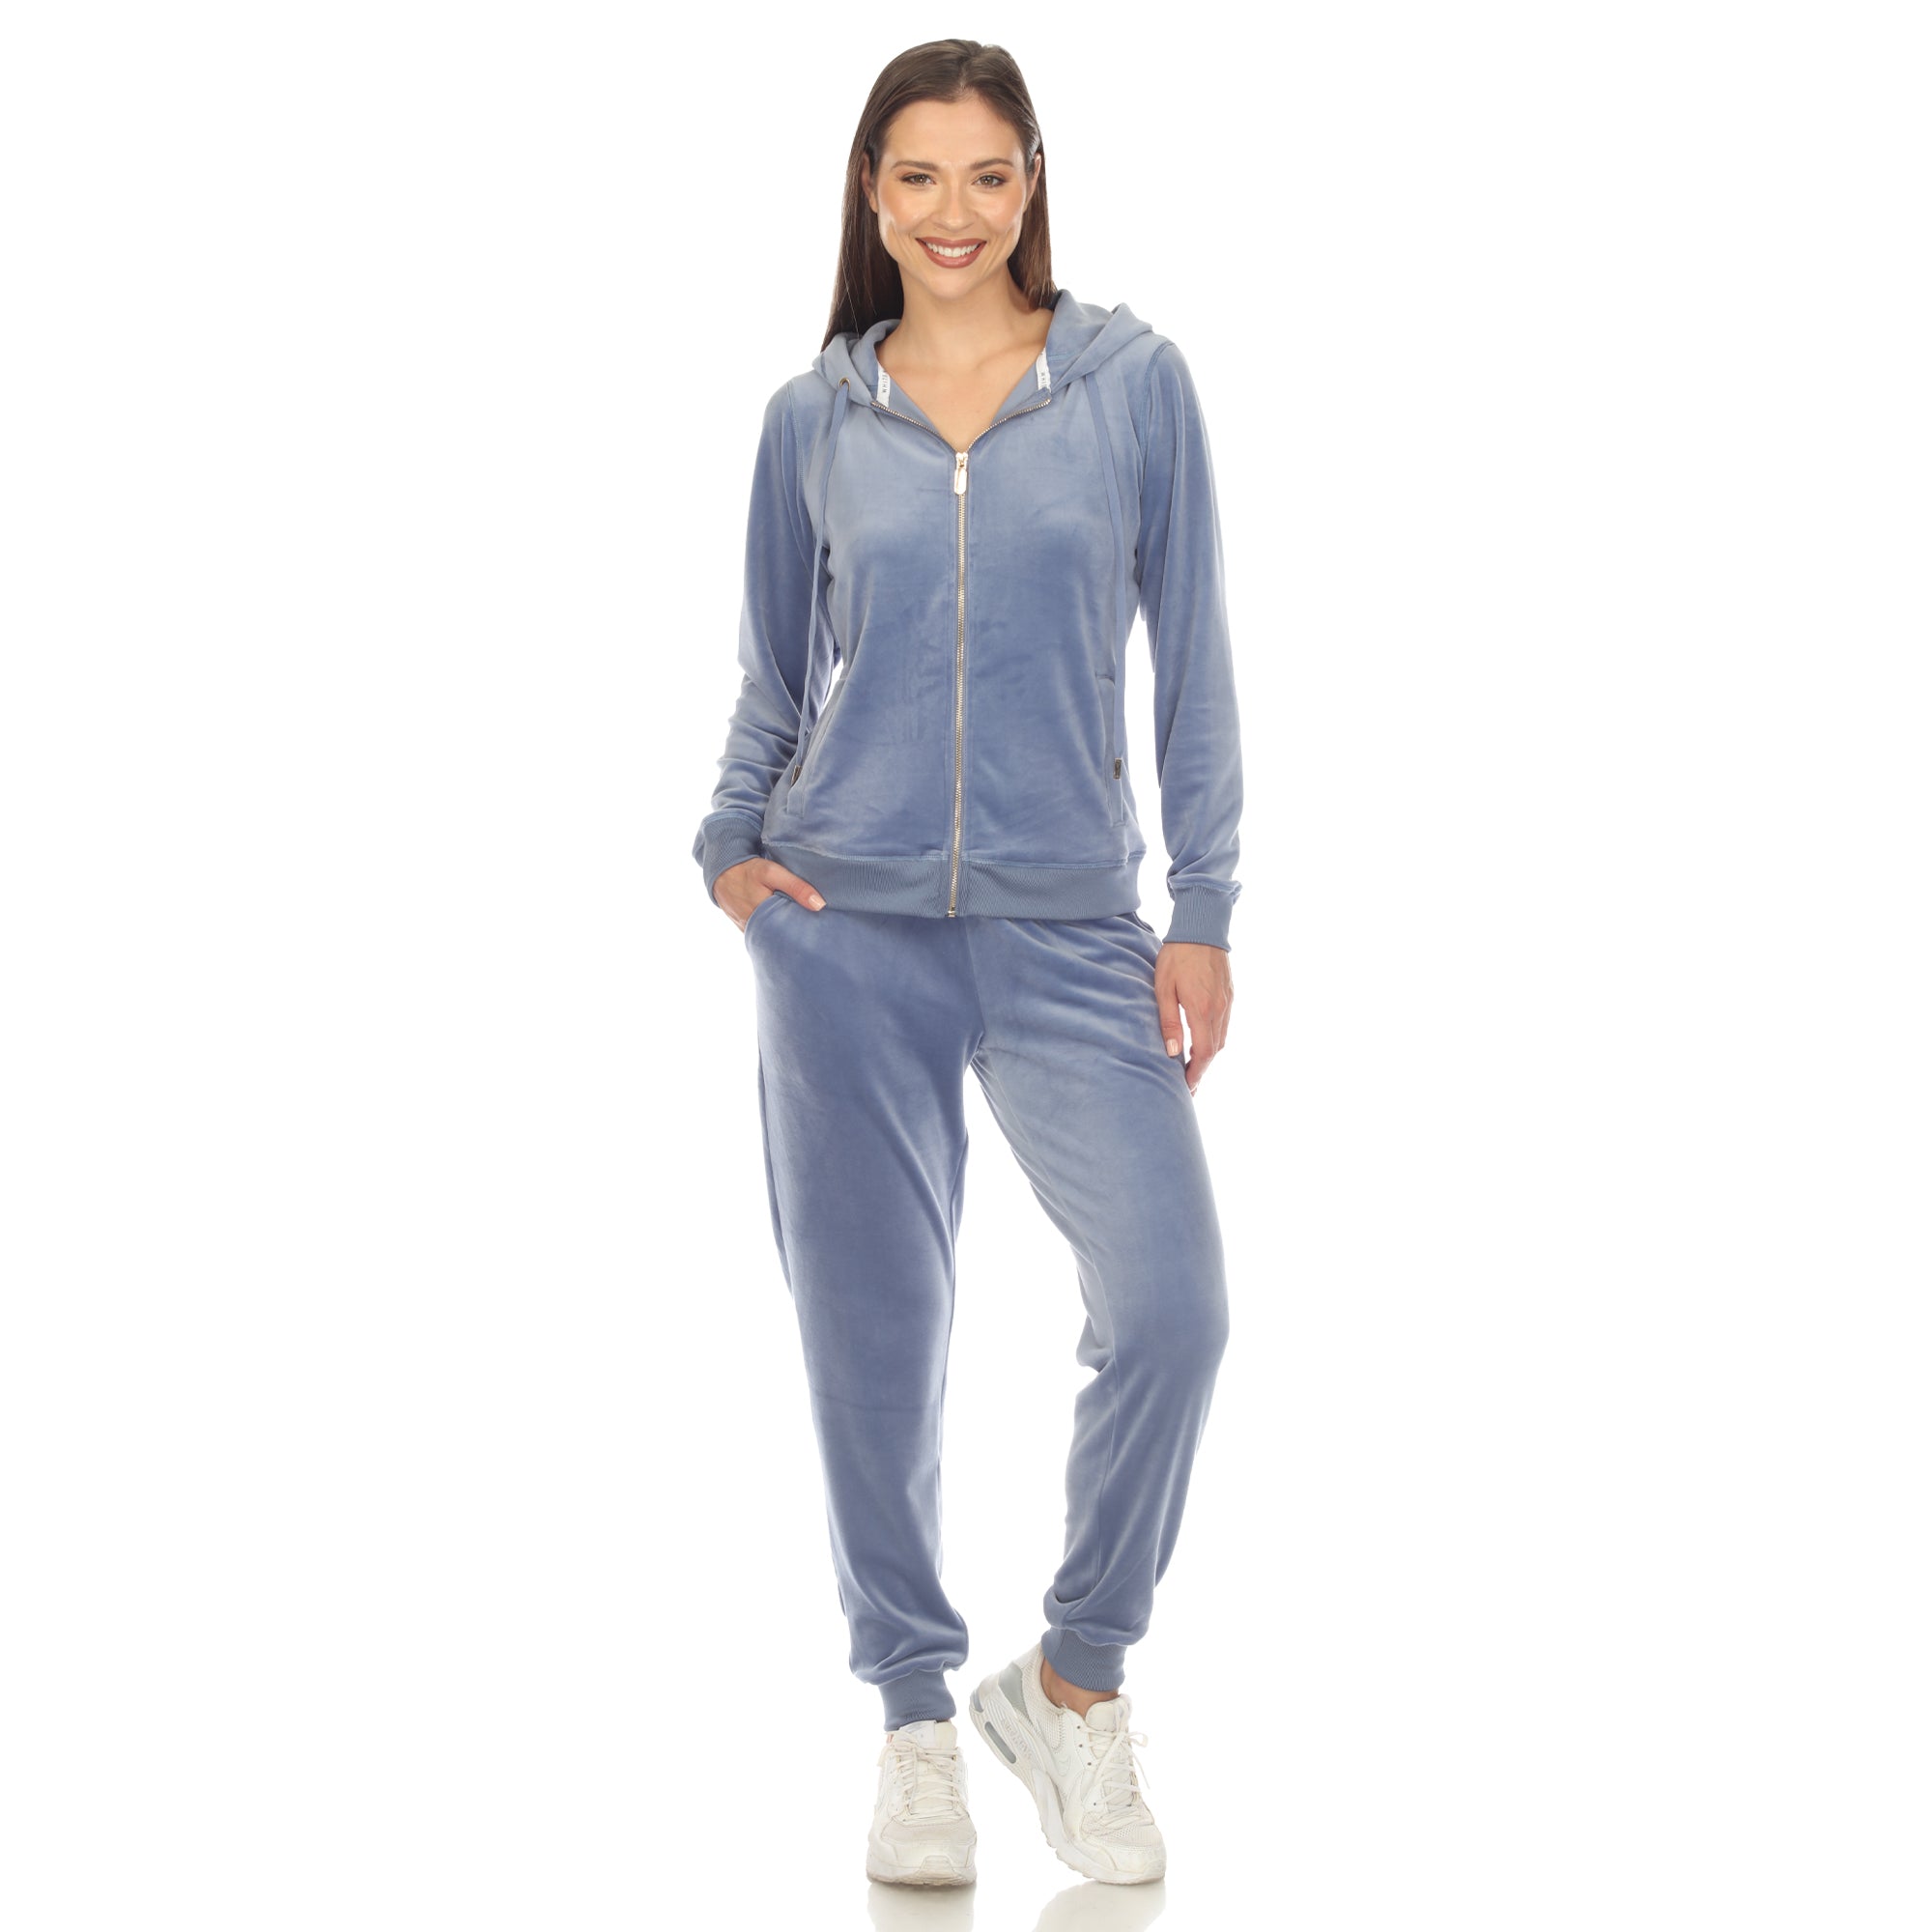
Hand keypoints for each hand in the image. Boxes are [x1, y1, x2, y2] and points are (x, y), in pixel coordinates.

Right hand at [714, 857, 825, 933]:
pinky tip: (784, 926)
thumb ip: (796, 887)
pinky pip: (763, 934)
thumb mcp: (772, 873)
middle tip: (815, 931)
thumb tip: (820, 905)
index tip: (821, 928)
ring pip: (772, 937)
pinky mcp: (745, 930)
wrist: (721, 872)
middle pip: (782, 937)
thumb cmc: (748, 871)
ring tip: (802, 930)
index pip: (790, 931)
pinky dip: (773, 930)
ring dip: (784, 933)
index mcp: (762, 916)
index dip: (805, 930)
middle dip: (796, 934)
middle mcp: (754, 929)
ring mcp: (748, 931)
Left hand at [1156, 941, 1232, 1094]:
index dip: (1196, 1074)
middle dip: (1202, 1069)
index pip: (1203, 1053)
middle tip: (1188, 1085)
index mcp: (1202, 1009)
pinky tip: (1201, 1041)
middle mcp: (1219, 1009)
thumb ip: (1169, 1021)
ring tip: (1192, 1066)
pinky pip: (1225, 1026)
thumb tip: (1172, 1051)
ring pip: (1222, 1040)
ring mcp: (1228, 1003)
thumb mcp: (1163, 988)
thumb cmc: (1176, 956)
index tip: (1186, 1088)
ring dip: (1208, 1056)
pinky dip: (1214, 1039)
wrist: (1201, 929)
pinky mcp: (1230, 996)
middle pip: (1214, 1050)